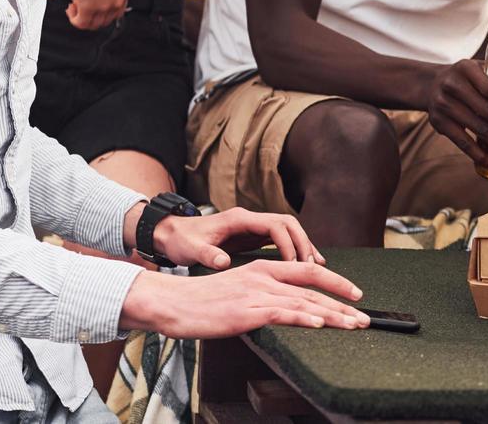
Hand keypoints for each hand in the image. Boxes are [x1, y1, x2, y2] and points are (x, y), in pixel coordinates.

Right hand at [68, 0, 128, 29]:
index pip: (117, 12)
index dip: (103, 10)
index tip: (94, 4)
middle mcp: (116, 2)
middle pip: (105, 21)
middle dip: (92, 14)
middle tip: (81, 4)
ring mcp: (103, 7)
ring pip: (93, 24)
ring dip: (82, 16)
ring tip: (74, 5)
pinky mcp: (89, 8)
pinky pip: (81, 23)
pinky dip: (74, 19)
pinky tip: (70, 9)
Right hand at [120, 261, 367, 336]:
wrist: (173, 302)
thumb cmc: (204, 299)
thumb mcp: (240, 287)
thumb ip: (265, 292)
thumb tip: (289, 304)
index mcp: (264, 268)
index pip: (310, 271)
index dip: (336, 282)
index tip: (355, 295)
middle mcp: (264, 277)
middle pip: (314, 287)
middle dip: (343, 303)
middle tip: (364, 316)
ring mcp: (255, 294)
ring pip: (303, 303)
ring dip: (331, 315)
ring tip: (352, 324)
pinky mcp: (245, 312)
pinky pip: (280, 314)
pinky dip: (302, 319)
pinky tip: (319, 325)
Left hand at [150, 207, 325, 269]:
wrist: (171, 233)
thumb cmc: (181, 240)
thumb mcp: (191, 249)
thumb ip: (208, 255)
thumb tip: (223, 262)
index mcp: (240, 220)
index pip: (275, 226)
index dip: (289, 244)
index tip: (295, 265)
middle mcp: (250, 220)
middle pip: (289, 225)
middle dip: (303, 244)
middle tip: (313, 267)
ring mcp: (253, 227)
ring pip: (288, 232)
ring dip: (303, 247)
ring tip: (316, 268)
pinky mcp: (252, 237)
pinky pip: (281, 241)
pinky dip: (294, 251)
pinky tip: (303, 266)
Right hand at [426, 60, 487, 168]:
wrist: (430, 85)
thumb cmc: (471, 78)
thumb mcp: (487, 70)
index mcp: (467, 68)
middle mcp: (452, 86)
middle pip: (487, 111)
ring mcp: (443, 106)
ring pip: (477, 129)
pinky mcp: (438, 124)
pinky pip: (461, 143)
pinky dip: (478, 155)